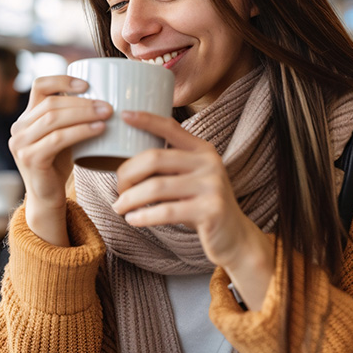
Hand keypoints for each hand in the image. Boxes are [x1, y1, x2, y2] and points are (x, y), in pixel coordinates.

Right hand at [9, 75, 112, 244]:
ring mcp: (21, 144)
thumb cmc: (59, 165)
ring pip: (54, 119)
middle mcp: (18, 128)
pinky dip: (81, 131)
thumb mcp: (62, 136)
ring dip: (83, 114)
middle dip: (82, 102)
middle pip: (51, 104)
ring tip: (107, 114)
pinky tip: (99, 129)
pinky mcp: (30, 158)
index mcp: (26, 118)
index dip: (63, 80)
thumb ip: (69, 118)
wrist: (48, 198)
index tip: (87, 84)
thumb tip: (102, 94)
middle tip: (108, 105)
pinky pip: (58, 138)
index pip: (40, 86)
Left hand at [112, 111, 274, 310]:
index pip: (171, 128)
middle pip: (155, 158)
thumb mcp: (191, 180)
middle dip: (128, 174)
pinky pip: (167, 211)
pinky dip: (144, 216)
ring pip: (156, 187)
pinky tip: (132, 220)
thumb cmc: (202, 206)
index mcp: (202, 150)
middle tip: (117, 189)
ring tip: (118, 207)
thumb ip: (170, 168)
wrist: (235, 237)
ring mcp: (212, 186)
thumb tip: (125, 164)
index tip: (124, 116)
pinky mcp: (211, 210)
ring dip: (130, 198)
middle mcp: (209, 163)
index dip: (146, 120)